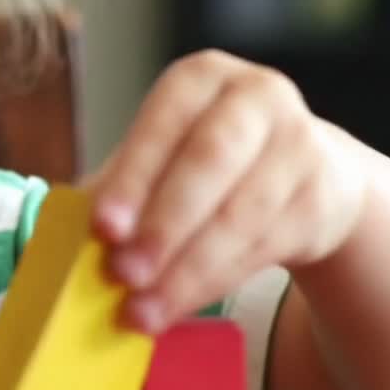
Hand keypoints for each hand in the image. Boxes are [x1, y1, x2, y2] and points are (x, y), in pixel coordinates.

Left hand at [87, 49, 366, 333]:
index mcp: (201, 79)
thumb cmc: (205, 162)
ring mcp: (300, 144)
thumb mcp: (162, 156)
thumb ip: (118, 186)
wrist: (308, 172)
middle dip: (163, 224)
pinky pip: (263, 246)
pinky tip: (177, 306)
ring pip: (239, 214)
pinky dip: (213, 282)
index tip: (102, 227)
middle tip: (122, 275)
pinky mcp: (324, 197)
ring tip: (142, 310)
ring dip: (186, 270)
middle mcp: (257, 98)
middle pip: (209, 161)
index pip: (164, 123)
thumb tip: (66, 236)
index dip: (134, 175)